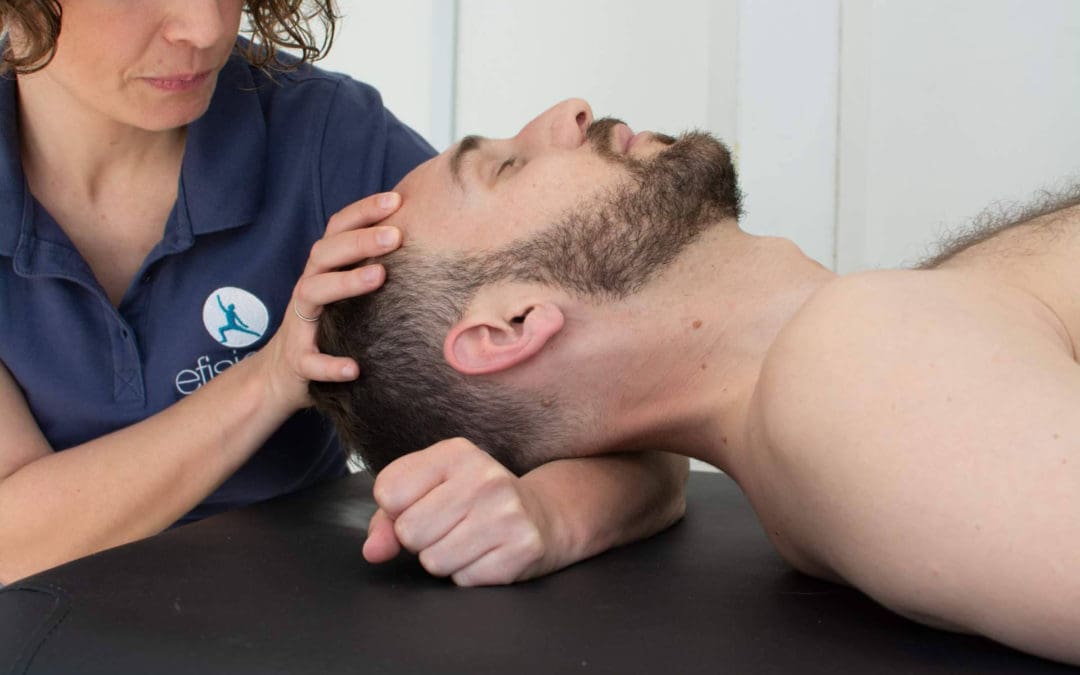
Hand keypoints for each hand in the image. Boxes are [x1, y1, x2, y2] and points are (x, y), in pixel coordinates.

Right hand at [257, 192, 402, 412]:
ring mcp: (300, 323)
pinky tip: (354, 368)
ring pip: (312, 293)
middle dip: (359, 241)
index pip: (338, 230)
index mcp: (323, 270)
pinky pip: (310, 362)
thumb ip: (375, 268)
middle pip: (325, 254)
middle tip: (396, 235)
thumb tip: (428, 244)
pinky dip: (330, 364)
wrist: (283, 375)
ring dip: (344, 283)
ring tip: (379, 276)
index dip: (363, 212)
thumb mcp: (348, 294)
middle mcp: (309, 289)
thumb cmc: (329, 327)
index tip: (397, 199)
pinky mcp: (298, 361)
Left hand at [363, 438, 554, 585]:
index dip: (398, 510)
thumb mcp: (430, 490)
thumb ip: (387, 518)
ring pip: (433, 561)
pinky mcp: (522, 548)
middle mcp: (484, 477)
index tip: (425, 504)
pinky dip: (469, 574)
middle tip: (451, 526)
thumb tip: (373, 550)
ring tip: (468, 540)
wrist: (544, 515)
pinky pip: (463, 579)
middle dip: (421, 539)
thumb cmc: (475, 501)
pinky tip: (487, 554)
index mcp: (455, 452)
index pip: (388, 492)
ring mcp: (507, 513)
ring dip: (444, 560)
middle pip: (409, 531)